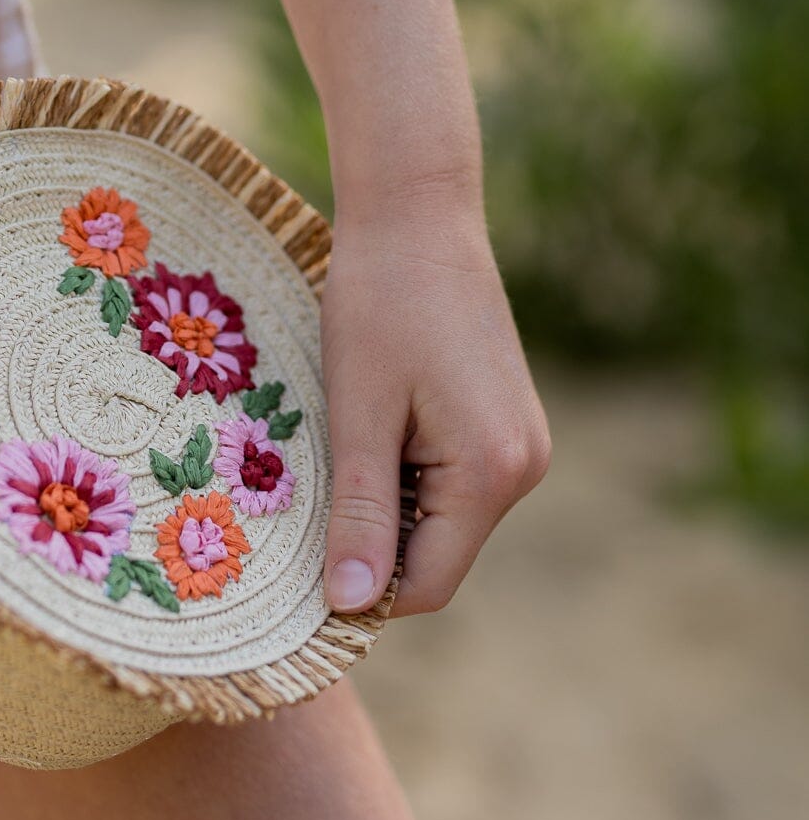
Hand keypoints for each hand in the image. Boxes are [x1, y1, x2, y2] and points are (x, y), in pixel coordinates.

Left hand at [319, 192, 550, 616]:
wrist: (418, 213)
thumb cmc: (378, 302)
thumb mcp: (358, 412)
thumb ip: (358, 512)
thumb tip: (350, 605)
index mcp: (491, 473)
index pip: (426, 586)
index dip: (361, 591)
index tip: (297, 571)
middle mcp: (523, 467)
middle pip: (435, 556)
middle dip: (369, 542)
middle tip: (304, 496)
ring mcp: (521, 444)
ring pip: (439, 519)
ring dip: (383, 504)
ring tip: (338, 444)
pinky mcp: (506, 422)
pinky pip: (450, 481)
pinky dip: (403, 473)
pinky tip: (368, 427)